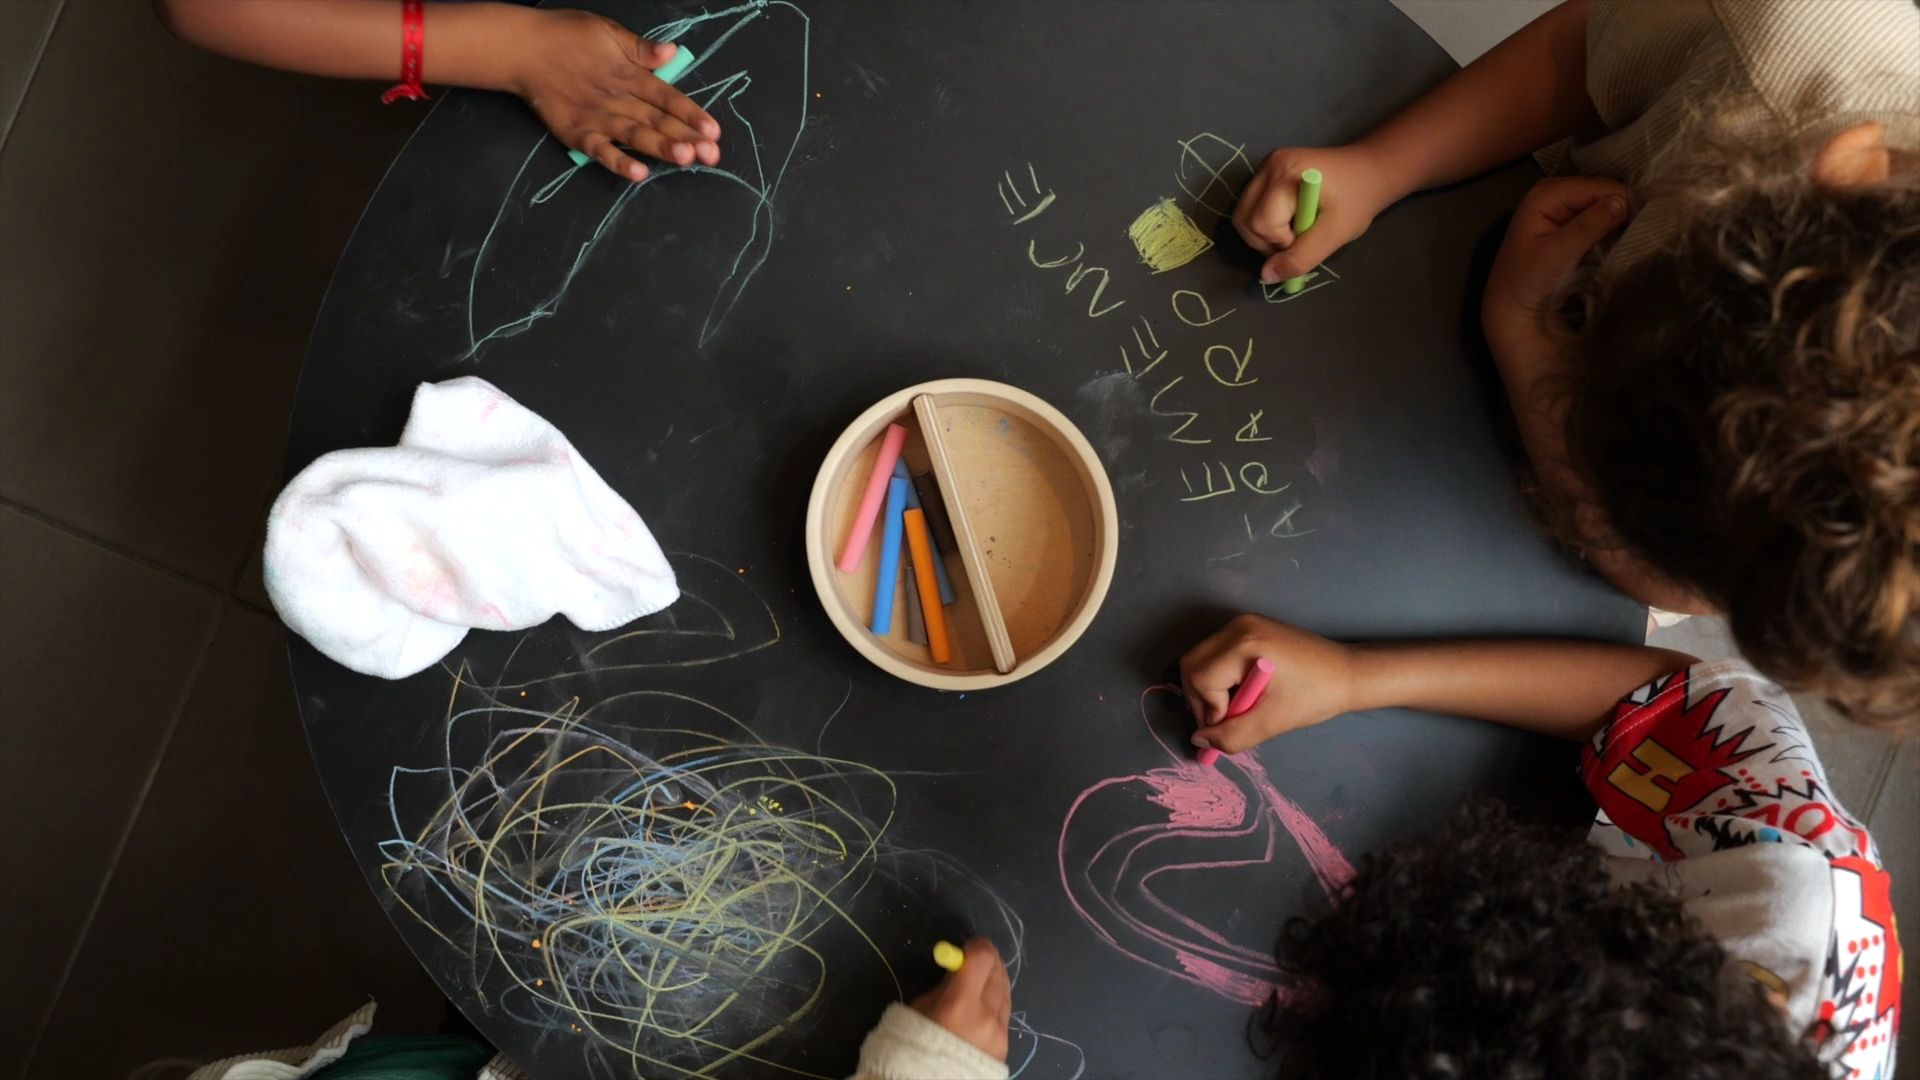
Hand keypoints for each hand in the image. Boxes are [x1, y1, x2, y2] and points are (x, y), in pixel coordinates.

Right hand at [505, 9, 721, 181]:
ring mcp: (598, 117)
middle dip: (687, 138)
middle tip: (712, 155)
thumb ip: (640, 48)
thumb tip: (671, 53)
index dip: (691, 114)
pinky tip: (638, 173)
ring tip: (685, 159)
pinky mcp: (577, 132)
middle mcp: (618, 98)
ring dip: (661, 147)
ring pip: (635, 135)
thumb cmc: (566, 35)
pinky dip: (618, 162)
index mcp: (629, 74)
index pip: (667, 97)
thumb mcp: (607, 32)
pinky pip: (600, 150)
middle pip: (658, 120)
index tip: (714, 131)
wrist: (522, 47)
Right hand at [910, 937, 1010, 1061]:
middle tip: (977, 958)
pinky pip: (1005, 1015)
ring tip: (981, 980)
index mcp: (960, 1004)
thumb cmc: (910, 1047)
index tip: (969, 945)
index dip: (977, 946)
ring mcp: (999, 1034)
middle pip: (998, 973)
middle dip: (988, 961)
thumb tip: (959, 971)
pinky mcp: (1004, 1048)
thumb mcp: (918, 1010)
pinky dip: (996, 1003)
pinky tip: (984, 1005)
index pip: (982, 959)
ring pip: (1006, 993)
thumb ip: (944, 987)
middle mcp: (986, 1017)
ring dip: (995, 981)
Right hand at [1179, 615, 1354, 754]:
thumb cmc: (1315, 697)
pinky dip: (1220, 677)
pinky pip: (1216, 654)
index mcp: (1245, 644)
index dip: (1209, 709)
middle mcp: (1238, 626)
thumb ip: (1232, 736)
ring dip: (1209, 689)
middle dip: (1201, 698)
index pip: (1200, 678)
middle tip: (1225, 719)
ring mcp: (1242, 623)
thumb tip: (1199, 740)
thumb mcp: (1272, 722)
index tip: (1233, 723)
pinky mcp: (1248, 628)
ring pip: (1200, 659)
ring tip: (1237, 706)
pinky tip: (1243, 691)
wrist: (1348, 673)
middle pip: (1192, 664)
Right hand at [1233, 144, 1394, 283]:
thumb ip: (1301, 258)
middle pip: (1244, 219)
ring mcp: (1266, 166)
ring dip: (1264, 235)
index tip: (1308, 240)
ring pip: (1244, 214)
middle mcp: (1269, 165)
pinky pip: (1251, 206)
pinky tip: (1289, 221)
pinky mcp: (1268, 171)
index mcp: (1286, 174)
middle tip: (1296, 242)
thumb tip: (1266, 276)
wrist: (1371, 170)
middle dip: (1266, 242)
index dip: (1280, 244)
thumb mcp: (1335, 234)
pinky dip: (1265, 223)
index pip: (1261, 223)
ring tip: (1293, 232)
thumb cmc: (1358, 200)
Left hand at [1481, 176, 1628, 347]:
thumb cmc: (1527, 282)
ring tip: (1630, 240)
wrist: (1513, 307)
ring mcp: (1565, 207)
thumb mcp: (1557, 254)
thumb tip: (1622, 201)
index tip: (1637, 229)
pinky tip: (1619, 242)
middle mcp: (1556, 193)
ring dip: (1619, 221)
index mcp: (1546, 194)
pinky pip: (1601, 218)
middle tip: (1636, 236)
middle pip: (1604, 192)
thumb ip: (1588, 226)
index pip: (1599, 187)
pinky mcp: (1572, 224)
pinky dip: (1612, 229)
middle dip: (1621, 211)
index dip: (1622, 203)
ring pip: (1606, 205)